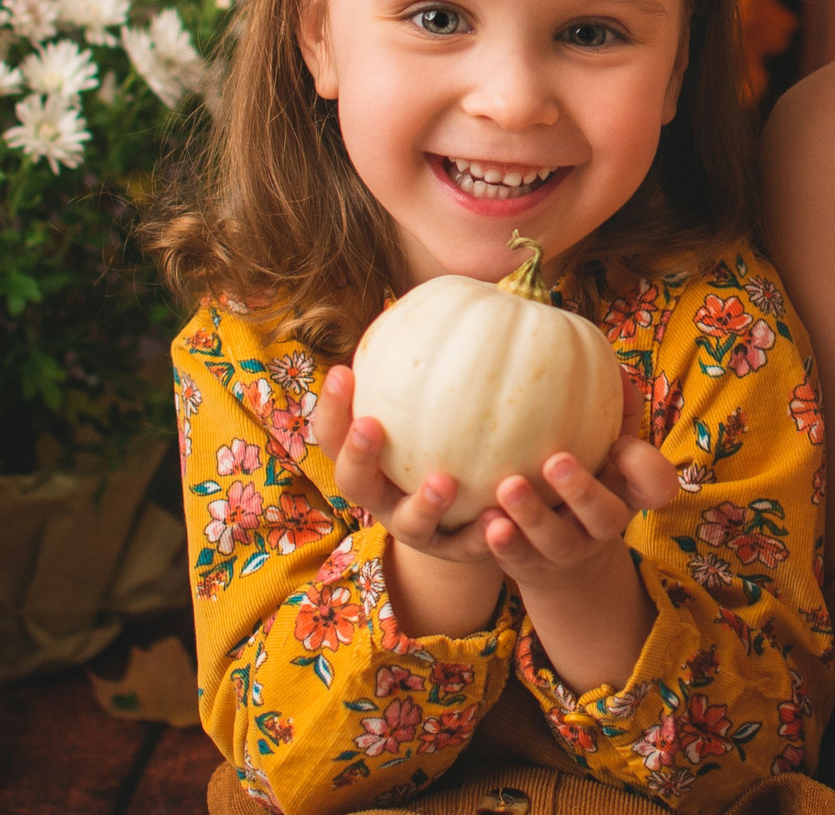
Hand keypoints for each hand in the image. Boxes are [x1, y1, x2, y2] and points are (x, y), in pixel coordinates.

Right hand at [311, 365, 500, 566]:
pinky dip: (484, 535)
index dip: (331, 406)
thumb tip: (488, 281)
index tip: (343, 371)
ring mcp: (419, 529)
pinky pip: (471, 548)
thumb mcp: (444, 396)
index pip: (332, 432)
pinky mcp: (460, 552)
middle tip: (371, 425)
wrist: (480, 509)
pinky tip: (503, 515)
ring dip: (423, 504)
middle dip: (357, 456)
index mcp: (369, 457)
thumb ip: (449, 353)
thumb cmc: (455, 433)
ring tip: (445, 481)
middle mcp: (385, 495)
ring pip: (410, 527)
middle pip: (354, 483)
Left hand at [483, 376, 675, 595]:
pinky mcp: (530, 566)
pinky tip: (486, 522)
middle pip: (604, 515)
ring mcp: (567, 550)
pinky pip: (518, 559)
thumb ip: (612, 411)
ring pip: (556, 540)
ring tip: (508, 487)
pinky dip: (503, 543)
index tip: (620, 445)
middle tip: (555, 461)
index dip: (647, 470)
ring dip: (532, 516)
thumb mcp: (602, 447)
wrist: (559, 556)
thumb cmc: (583, 475)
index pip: (655, 484)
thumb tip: (615, 367)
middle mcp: (601, 526)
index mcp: (626, 492)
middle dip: (582, 490)